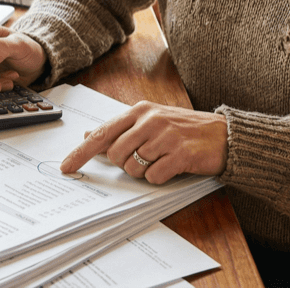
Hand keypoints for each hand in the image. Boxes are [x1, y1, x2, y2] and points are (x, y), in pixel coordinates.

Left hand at [60, 101, 227, 184]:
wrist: (223, 135)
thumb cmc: (184, 129)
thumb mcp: (151, 120)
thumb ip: (120, 128)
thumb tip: (88, 134)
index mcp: (139, 110)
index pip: (102, 133)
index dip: (81, 153)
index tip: (66, 167)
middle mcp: (150, 120)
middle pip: (115, 155)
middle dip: (125, 164)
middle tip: (146, 157)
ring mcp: (165, 137)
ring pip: (133, 168)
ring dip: (144, 171)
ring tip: (162, 159)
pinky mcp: (179, 154)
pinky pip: (153, 176)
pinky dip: (159, 177)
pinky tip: (172, 166)